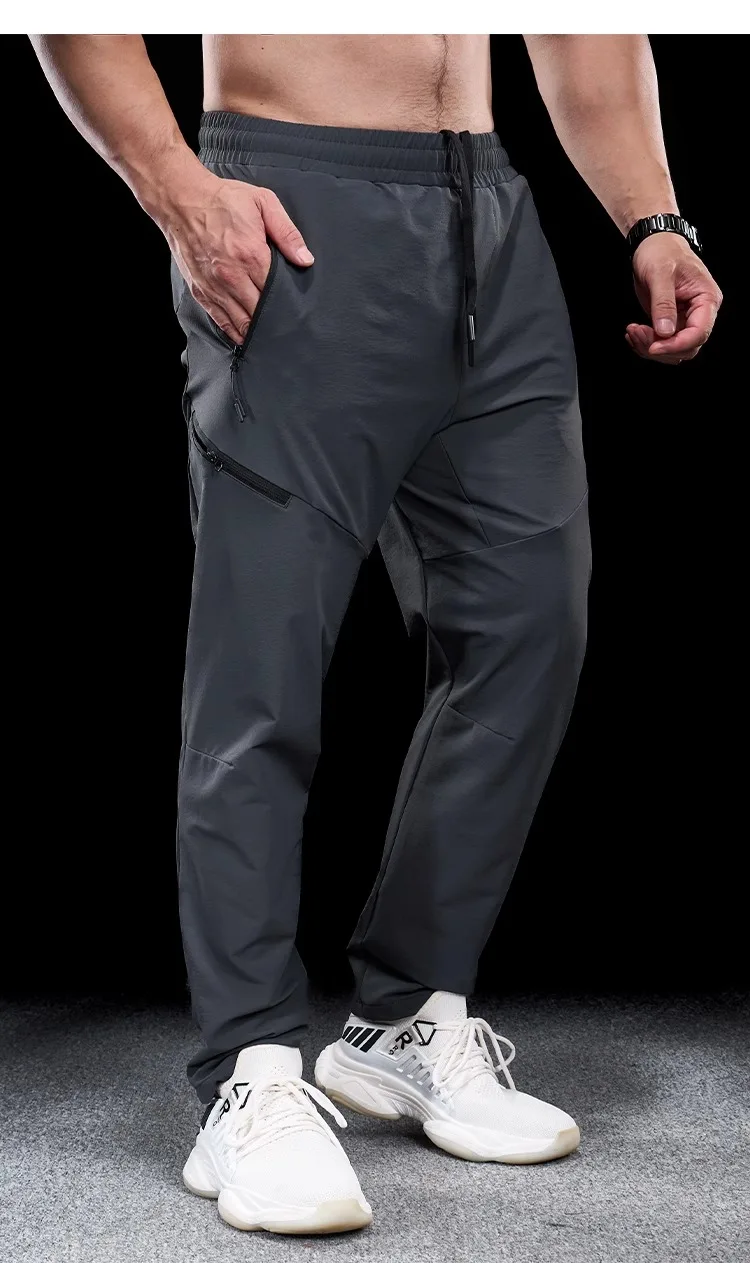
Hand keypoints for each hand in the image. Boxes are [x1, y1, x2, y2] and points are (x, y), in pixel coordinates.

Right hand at [159, 167, 313, 343]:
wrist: (181, 199)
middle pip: (259, 312)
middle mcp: (232, 276)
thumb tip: (305, 260)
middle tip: (286, 326)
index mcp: (251, 255)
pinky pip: (220, 320)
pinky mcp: (200, 291)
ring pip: (240, 322)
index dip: (288, 304)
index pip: (276, 292)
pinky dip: (234, 332)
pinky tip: (245, 336)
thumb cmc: (222, 199)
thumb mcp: (263, 203)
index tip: (296, 310)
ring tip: (269, 336)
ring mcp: (214, 286)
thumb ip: (287, 233)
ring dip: (255, 331)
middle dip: (274, 320)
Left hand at [626, 232, 721, 365]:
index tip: (653, 346)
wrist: (652, 244)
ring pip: (674, 349)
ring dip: (651, 346)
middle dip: (661, 347)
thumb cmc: (661, 251)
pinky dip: (646, 342)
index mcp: (706, 298)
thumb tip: (665, 332)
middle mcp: (700, 312)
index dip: (676, 345)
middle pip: (687, 347)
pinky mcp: (671, 322)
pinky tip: (634, 332)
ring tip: (633, 331)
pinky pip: (662, 343)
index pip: (699, 333)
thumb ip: (663, 303)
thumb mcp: (660, 274)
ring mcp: (685, 318)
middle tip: (637, 333)